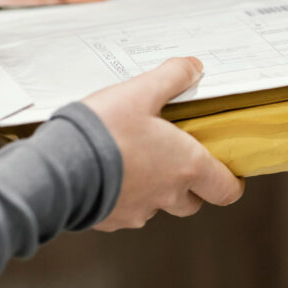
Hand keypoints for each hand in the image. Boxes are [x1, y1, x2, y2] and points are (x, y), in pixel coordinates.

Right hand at [84, 57, 243, 230]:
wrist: (58, 167)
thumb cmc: (104, 132)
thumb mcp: (141, 92)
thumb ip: (172, 77)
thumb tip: (193, 67)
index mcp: (186, 166)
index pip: (226, 190)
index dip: (229, 181)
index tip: (225, 169)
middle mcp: (167, 195)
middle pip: (192, 201)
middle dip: (189, 184)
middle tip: (175, 158)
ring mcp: (139, 212)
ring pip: (158, 205)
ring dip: (154, 188)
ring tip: (135, 158)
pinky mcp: (111, 219)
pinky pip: (127, 210)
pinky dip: (125, 194)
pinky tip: (109, 171)